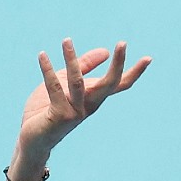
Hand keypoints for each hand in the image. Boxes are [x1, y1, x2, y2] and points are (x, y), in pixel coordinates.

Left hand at [19, 38, 150, 154]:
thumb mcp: (66, 83)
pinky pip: (54, 88)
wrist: (31, 139)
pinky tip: (42, 55)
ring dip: (71, 60)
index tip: (148, 58)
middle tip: (122, 43)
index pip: (119, 85)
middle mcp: (89, 106)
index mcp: (94, 97)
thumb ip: (84, 67)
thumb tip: (105, 51)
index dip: (134, 72)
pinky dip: (47, 70)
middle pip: (110, 85)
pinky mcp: (59, 116)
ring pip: (77, 82)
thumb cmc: (48, 109)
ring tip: (66, 40)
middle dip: (118, 64)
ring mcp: (75, 112)